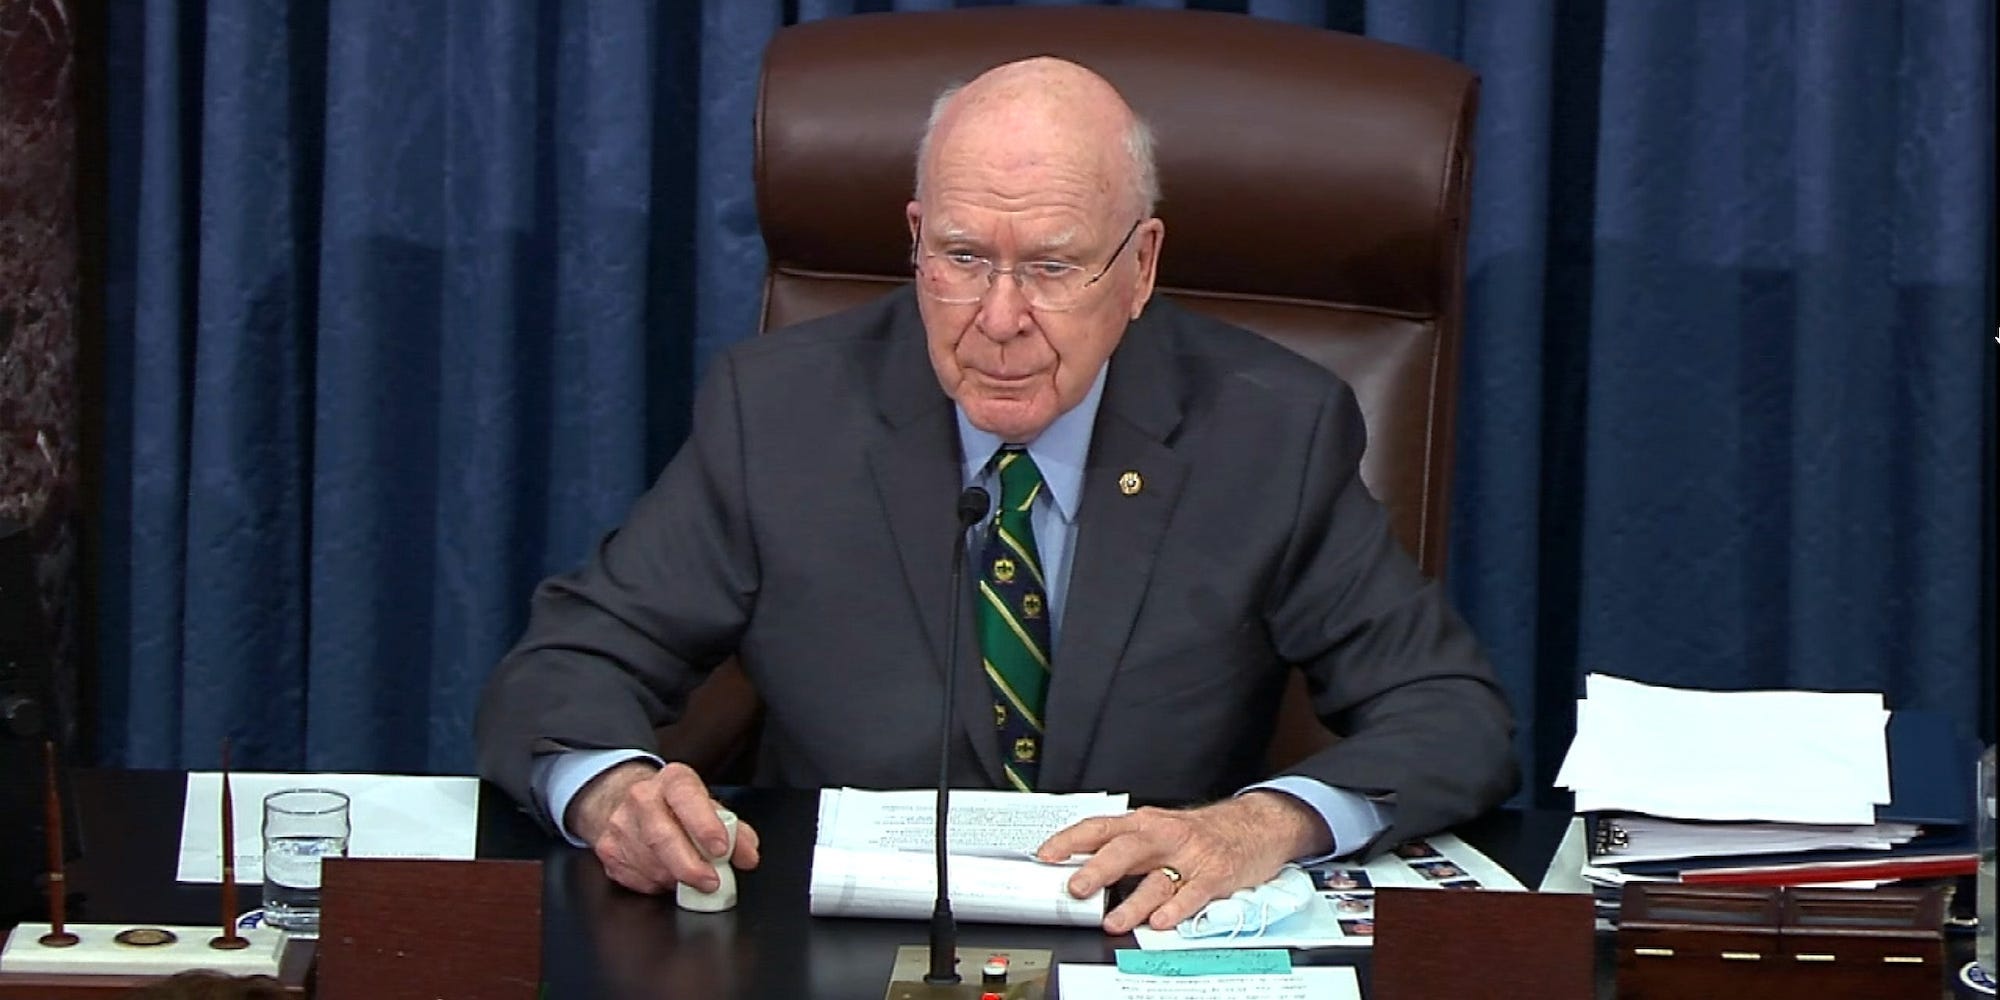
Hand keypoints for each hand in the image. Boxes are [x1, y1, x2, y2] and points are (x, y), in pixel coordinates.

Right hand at [567, 760, 761, 894]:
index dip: (705, 825)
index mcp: (674, 781)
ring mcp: (620, 824)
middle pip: (663, 837)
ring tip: (690, 874)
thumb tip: (747, 855)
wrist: (625, 803)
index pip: (688, 799)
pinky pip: (638, 879)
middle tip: (711, 881)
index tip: (721, 848)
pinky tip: (665, 873)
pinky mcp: (608, 851)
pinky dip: (657, 884)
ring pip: (652, 864)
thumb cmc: (675, 808)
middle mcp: (642, 798)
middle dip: (690, 866)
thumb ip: (735, 830)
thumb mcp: (708, 807)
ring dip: (676, 879)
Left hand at [1036, 791, 1330, 934]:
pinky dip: (1176, 909)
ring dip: (1133, 903)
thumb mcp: (1158, 831)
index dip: (1070, 840)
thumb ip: (1123, 850)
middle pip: (1126, 849)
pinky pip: (1193, 894)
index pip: (1100, 827)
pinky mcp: (1215, 876)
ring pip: (1157, 879)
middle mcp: (1164, 836)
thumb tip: (1078, 868)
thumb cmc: (1199, 833)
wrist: (1256, 825)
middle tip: (1076, 888)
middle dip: (1098, 869)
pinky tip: (1161, 921)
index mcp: (1144, 823)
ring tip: (1113, 922)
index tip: (1045, 855)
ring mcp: (1191, 856)